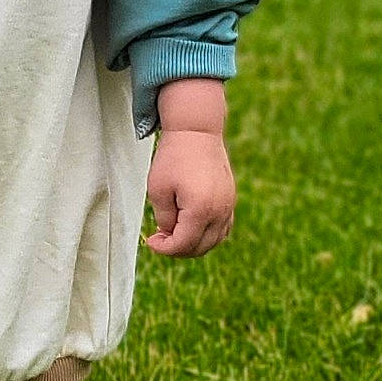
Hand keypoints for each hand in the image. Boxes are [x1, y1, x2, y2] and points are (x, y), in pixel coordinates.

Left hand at [143, 79, 235, 257]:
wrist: (196, 131)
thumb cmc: (174, 157)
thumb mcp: (159, 189)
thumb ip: (164, 218)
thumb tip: (170, 235)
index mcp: (200, 210)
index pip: (183, 244)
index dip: (164, 248)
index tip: (150, 241)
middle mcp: (219, 211)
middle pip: (200, 247)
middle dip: (178, 249)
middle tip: (159, 239)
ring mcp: (228, 206)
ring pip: (214, 241)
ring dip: (193, 244)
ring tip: (173, 233)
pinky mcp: (230, 200)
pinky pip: (222, 228)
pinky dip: (207, 235)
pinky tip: (190, 227)